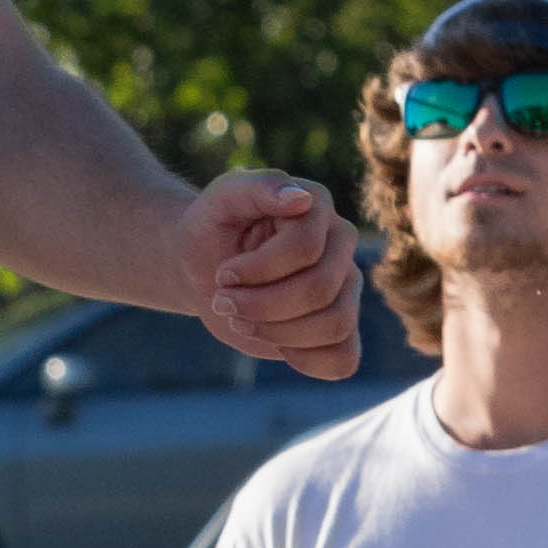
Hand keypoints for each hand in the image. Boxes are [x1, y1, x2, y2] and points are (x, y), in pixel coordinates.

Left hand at [182, 170, 361, 378]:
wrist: (201, 266)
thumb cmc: (210, 228)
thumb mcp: (219, 200)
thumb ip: (257, 187)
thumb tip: (302, 198)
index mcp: (316, 206)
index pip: (304, 249)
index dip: (256, 270)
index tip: (223, 274)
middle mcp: (340, 245)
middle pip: (319, 290)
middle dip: (260, 304)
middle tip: (223, 301)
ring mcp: (346, 287)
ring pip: (335, 325)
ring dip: (275, 332)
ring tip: (240, 319)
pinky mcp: (339, 327)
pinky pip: (344, 358)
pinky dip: (304, 360)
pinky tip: (272, 342)